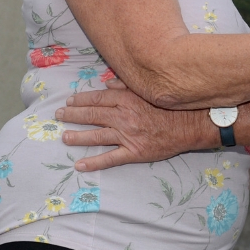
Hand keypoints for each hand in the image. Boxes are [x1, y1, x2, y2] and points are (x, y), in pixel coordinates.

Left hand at [55, 79, 216, 171]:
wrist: (191, 125)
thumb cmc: (171, 106)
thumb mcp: (148, 91)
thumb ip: (126, 87)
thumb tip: (107, 85)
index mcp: (127, 100)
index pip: (97, 99)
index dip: (81, 100)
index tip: (69, 101)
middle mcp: (123, 117)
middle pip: (92, 116)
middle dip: (73, 116)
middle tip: (59, 116)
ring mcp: (128, 136)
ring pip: (97, 136)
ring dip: (78, 137)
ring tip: (64, 137)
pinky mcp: (134, 152)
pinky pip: (110, 158)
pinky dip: (94, 162)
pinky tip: (80, 165)